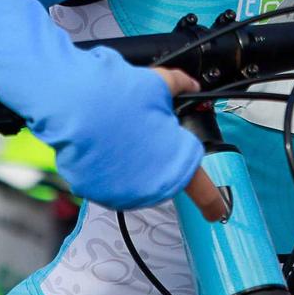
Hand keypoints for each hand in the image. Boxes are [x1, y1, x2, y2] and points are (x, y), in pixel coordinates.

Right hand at [40, 65, 202, 210]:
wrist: (75, 106)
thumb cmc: (120, 97)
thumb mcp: (159, 83)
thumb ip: (180, 86)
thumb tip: (191, 85)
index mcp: (177, 164)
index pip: (202, 190)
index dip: (212, 202)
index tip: (217, 211)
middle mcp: (153, 187)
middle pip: (162, 177)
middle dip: (157, 158)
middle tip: (141, 132)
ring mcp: (124, 194)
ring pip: (135, 182)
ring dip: (132, 165)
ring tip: (118, 135)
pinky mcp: (98, 194)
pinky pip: (109, 183)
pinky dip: (108, 169)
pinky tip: (102, 146)